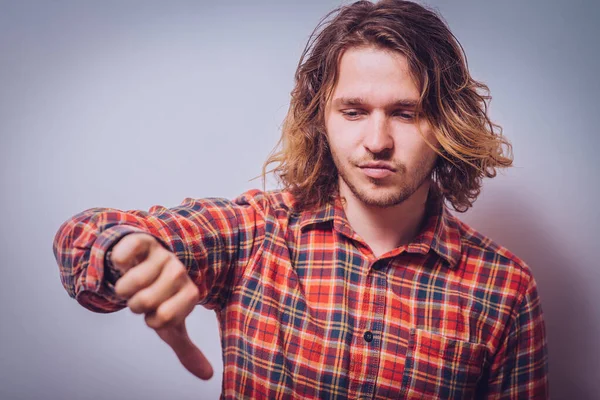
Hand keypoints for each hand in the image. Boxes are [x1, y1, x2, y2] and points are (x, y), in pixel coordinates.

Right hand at [111, 233, 212, 379]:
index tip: (157, 311)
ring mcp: (162, 254)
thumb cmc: (160, 298)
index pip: (163, 319)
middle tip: (142, 296)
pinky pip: (122, 255)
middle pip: (143, 302)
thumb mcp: (171, 324)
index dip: (151, 320)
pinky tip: (126, 262)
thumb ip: (187, 349)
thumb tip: (208, 376)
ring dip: (121, 287)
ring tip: (131, 282)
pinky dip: (118, 262)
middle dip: (134, 304)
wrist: (145, 265)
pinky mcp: (143, 241)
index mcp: (191, 293)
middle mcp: (179, 271)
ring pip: (128, 282)